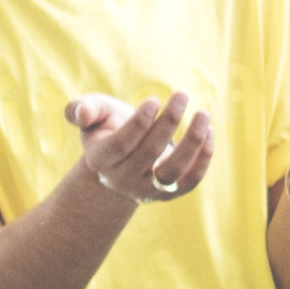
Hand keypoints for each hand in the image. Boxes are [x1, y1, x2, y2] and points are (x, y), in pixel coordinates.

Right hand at [62, 88, 216, 209]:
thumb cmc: (108, 125)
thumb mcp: (94, 113)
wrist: (122, 159)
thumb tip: (80, 113)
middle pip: (149, 154)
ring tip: (203, 114)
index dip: (138, 123)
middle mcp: (122, 179)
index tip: (154, 99)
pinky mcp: (169, 193)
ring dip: (192, 142)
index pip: (120, 145)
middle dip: (168, 122)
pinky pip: (190, 181)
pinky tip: (209, 131)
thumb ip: (83, 109)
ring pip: (172, 172)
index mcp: (100, 159)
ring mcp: (146, 190)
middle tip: (182, 95)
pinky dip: (203, 158)